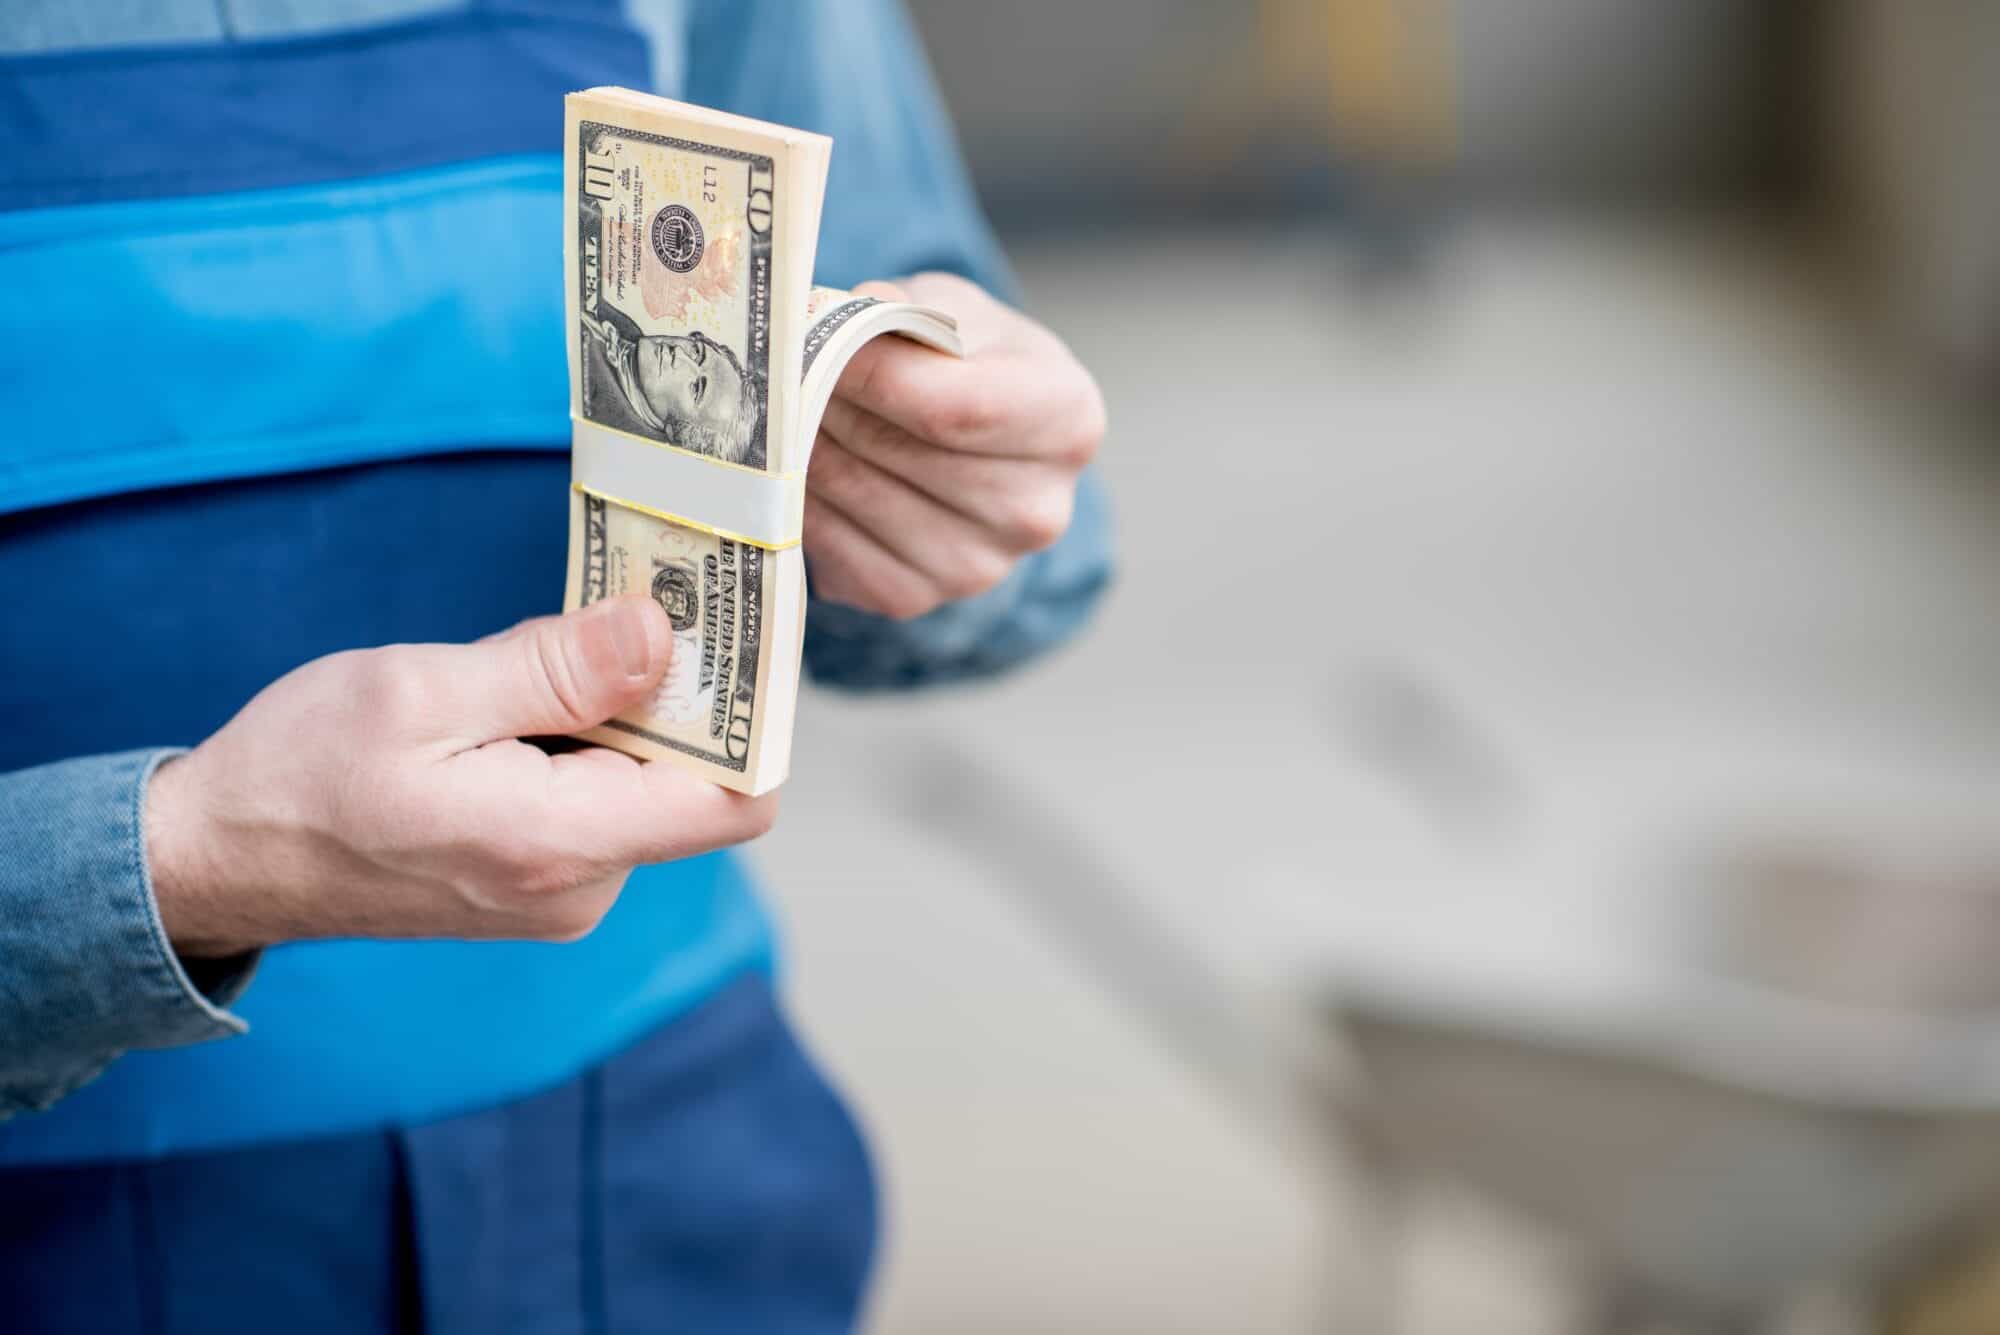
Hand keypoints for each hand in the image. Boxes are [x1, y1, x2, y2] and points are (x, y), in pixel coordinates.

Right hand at [144, 596, 776, 957]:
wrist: (221, 856)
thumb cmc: (300, 773)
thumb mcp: (421, 692)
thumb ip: (554, 669)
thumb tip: (662, 636)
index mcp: (562, 846)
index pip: (736, 799)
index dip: (751, 712)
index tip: (730, 632)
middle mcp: (581, 888)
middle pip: (695, 781)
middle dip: (674, 694)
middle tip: (625, 607)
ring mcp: (563, 892)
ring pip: (645, 783)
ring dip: (617, 713)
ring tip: (539, 663)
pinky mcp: (539, 881)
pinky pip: (600, 800)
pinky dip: (584, 743)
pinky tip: (520, 706)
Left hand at [803, 273, 1105, 619]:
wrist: (980, 446)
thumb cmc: (973, 363)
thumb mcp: (957, 311)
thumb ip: (906, 310)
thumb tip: (840, 318)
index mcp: (1068, 421)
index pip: (955, 408)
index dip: (871, 373)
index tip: (814, 339)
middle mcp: (1037, 509)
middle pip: (899, 451)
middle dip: (827, 400)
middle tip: (787, 366)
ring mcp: (979, 567)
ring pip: (856, 494)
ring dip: (805, 444)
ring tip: (789, 406)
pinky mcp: (916, 598)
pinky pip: (832, 545)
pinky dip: (801, 497)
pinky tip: (800, 461)